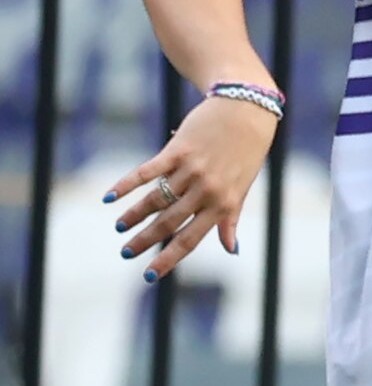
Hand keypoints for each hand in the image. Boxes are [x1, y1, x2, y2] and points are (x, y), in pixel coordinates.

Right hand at [105, 88, 275, 278]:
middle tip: (126, 252)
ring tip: (119, 227)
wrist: (247, 110)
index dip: (169, 258)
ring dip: (134, 215)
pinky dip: (126, 184)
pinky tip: (109, 196)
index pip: (191, 239)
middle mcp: (207, 190)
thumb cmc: (246, 153)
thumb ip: (230, 219)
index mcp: (223, 204)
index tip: (149, 275)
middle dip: (145, 240)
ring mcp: (192, 170)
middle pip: (169, 222)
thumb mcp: (242, 189)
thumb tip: (231, 250)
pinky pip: (147, 171)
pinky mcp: (178, 150)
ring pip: (156, 199)